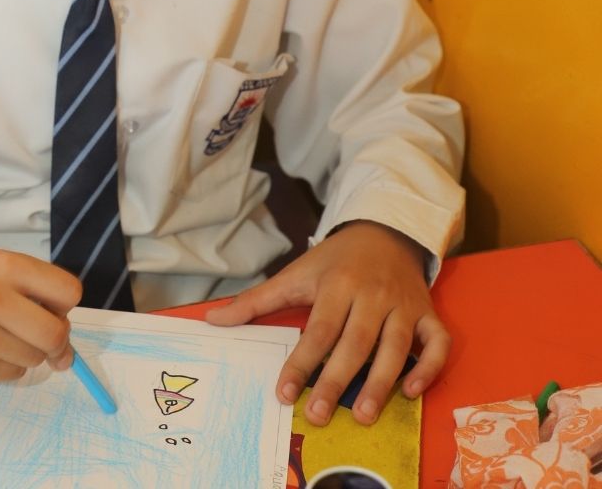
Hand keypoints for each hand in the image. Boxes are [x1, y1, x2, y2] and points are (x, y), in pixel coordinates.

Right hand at [0, 250, 81, 382]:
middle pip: (56, 334)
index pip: (68, 291)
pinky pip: (14, 374)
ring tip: (4, 334)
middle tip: (42, 335)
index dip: (65, 304)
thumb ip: (37, 295)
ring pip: (36, 358)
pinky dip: (9, 364)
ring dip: (30, 351)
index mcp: (6, 266)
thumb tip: (67, 351)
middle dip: (57, 340)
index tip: (52, 307)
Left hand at [205, 221, 448, 425]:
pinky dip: (429, 368)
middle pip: (355, 342)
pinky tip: (412, 391)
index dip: (301, 362)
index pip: (318, 329)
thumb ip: (256, 300)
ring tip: (364, 415)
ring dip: (382, 383)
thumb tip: (212, 320)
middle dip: (337, 380)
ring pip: (396, 347)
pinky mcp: (428, 313)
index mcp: (337, 284)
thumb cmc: (334, 261)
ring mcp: (403, 305)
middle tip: (319, 415)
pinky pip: (436, 343)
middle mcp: (372, 295)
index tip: (284, 393)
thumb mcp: (295, 273)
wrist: (382, 232)